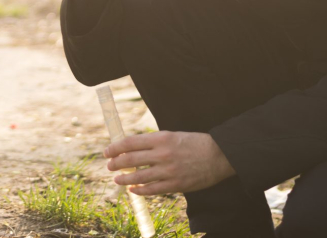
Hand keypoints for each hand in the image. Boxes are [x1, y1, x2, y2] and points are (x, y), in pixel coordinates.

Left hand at [104, 131, 235, 195]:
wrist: (219, 155)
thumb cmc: (194, 143)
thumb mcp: (172, 135)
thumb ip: (153, 142)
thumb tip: (132, 148)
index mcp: (161, 138)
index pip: (130, 143)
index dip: (115, 148)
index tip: (107, 151)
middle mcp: (162, 154)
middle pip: (131, 160)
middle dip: (116, 163)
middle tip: (109, 165)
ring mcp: (169, 171)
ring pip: (139, 177)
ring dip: (124, 179)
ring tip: (117, 179)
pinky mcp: (176, 185)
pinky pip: (152, 190)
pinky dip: (140, 190)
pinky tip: (133, 189)